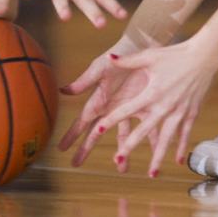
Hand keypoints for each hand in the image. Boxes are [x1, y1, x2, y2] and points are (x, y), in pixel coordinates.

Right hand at [57, 38, 146, 163]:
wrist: (142, 47)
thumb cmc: (118, 56)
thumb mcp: (99, 68)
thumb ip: (84, 82)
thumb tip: (62, 90)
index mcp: (100, 101)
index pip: (82, 122)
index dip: (72, 135)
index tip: (61, 148)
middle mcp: (112, 109)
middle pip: (97, 133)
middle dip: (86, 149)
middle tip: (76, 164)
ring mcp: (129, 110)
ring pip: (124, 137)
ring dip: (122, 152)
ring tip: (121, 169)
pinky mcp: (146, 108)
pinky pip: (149, 129)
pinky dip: (152, 141)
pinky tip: (156, 155)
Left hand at [64, 39, 217, 175]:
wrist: (204, 57)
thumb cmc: (174, 54)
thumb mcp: (150, 56)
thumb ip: (128, 60)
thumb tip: (109, 57)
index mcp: (152, 93)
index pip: (127, 110)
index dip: (112, 119)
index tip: (99, 129)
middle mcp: (165, 106)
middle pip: (144, 131)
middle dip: (130, 147)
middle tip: (118, 161)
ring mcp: (180, 112)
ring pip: (166, 140)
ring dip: (158, 157)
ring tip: (151, 174)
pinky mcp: (191, 113)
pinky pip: (185, 135)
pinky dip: (181, 148)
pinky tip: (178, 162)